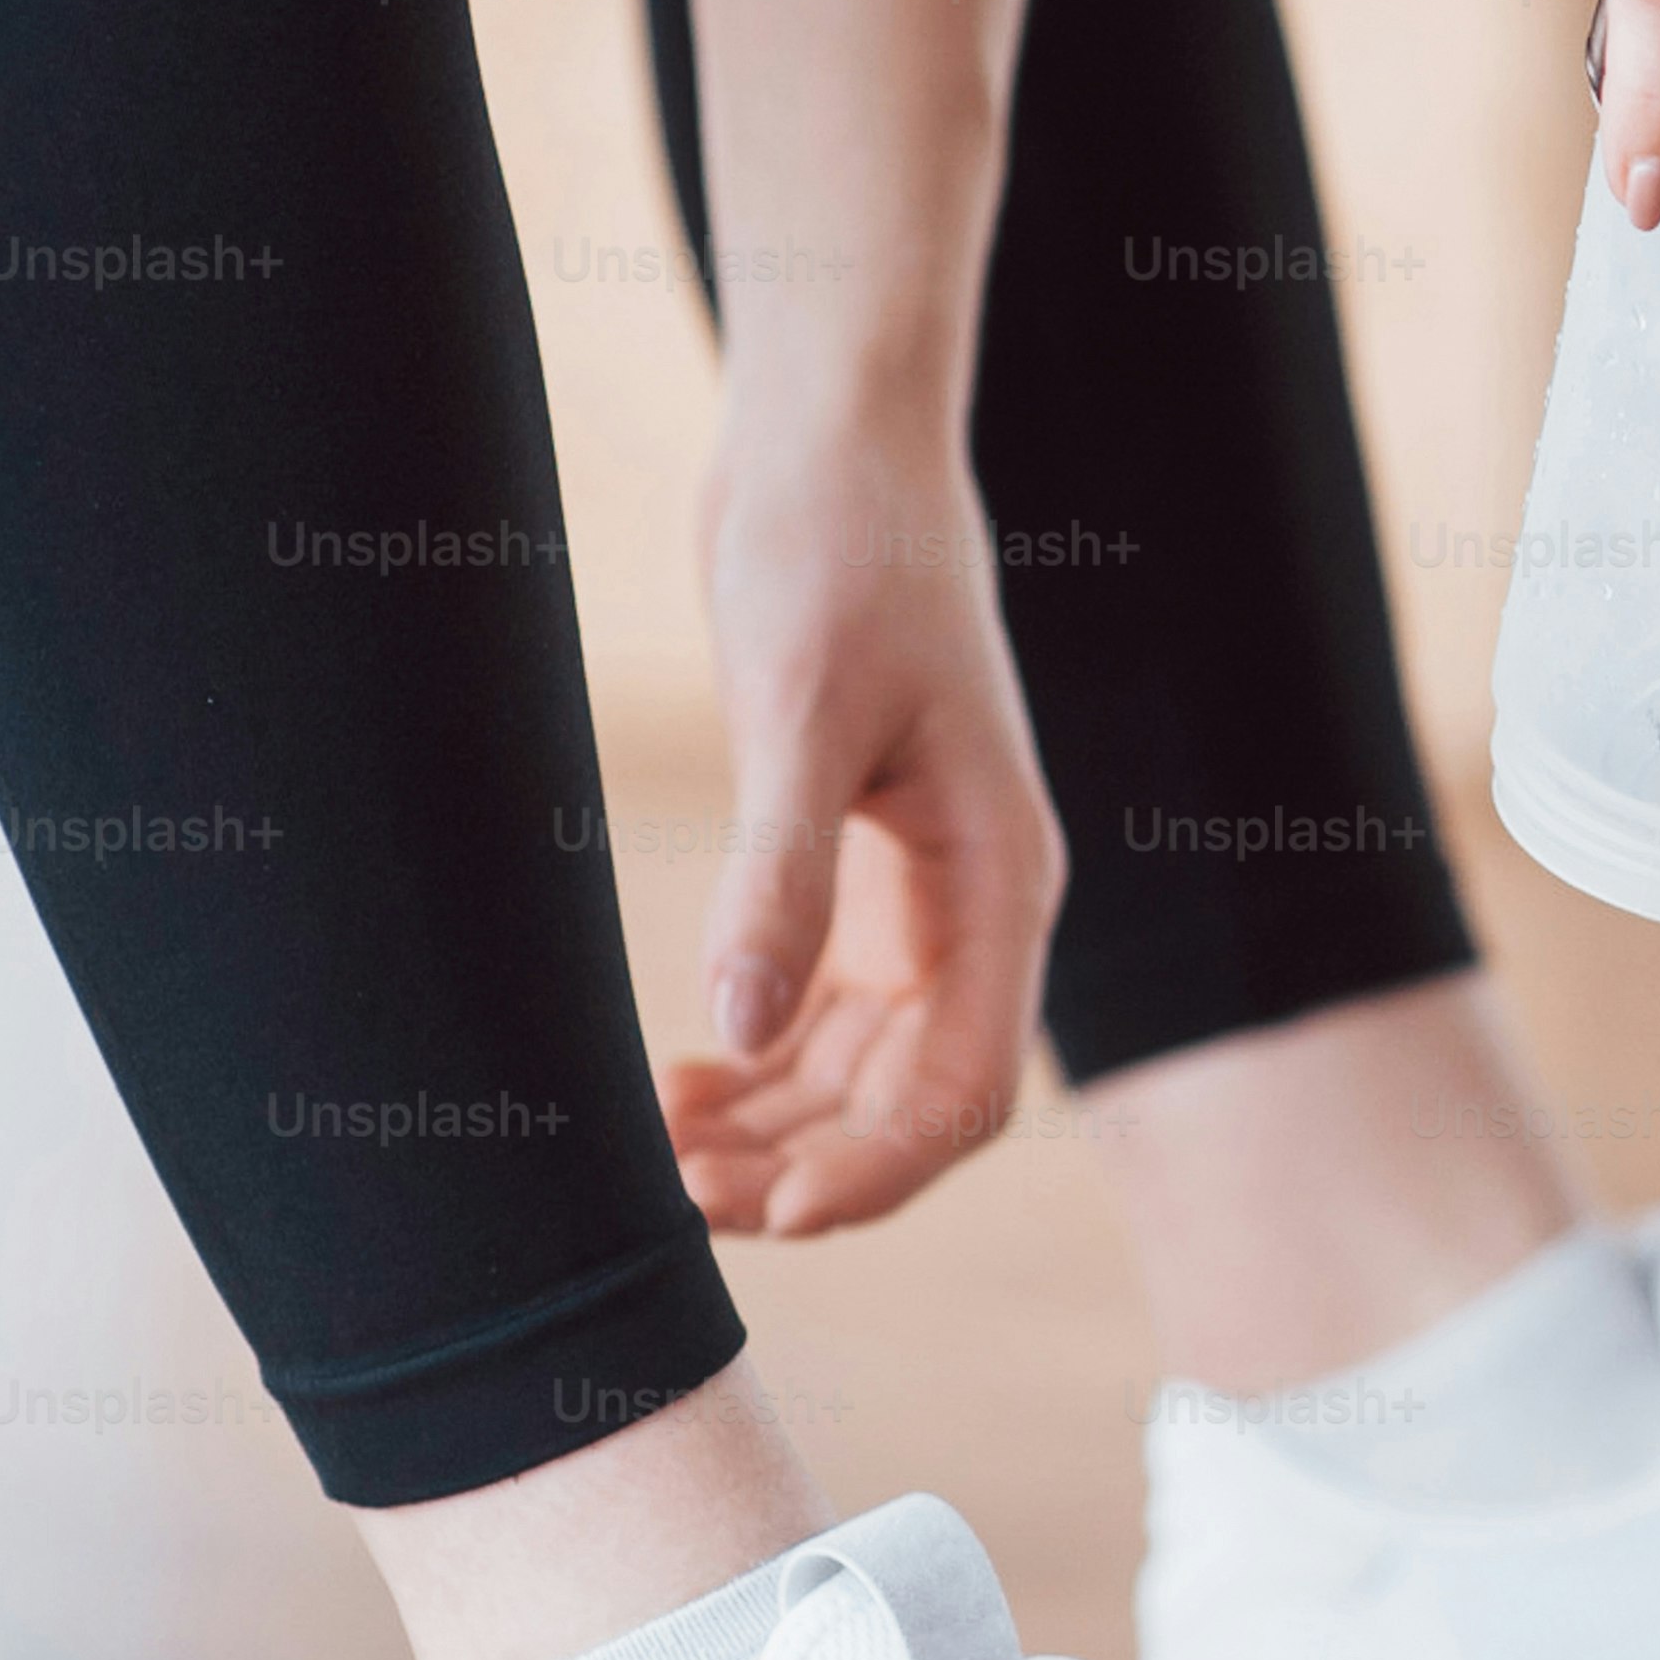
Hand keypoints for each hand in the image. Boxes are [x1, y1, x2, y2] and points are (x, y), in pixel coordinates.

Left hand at [658, 419, 1063, 1236]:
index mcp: (1001, 879)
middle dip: (804, 1164)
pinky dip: (760, 1060)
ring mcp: (925, 896)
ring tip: (658, 1150)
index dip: (872, 1172)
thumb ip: (780, 877)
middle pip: (910, 1100)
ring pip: (863, 1070)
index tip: (761, 1214)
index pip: (962, 1088)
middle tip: (672, 1194)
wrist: (835, 445)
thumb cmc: (841, 552)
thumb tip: (741, 1034)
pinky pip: (827, 1012)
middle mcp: (978, 907)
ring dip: (775, 1126)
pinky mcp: (864, 870)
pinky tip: (678, 1078)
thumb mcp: (803, 713)